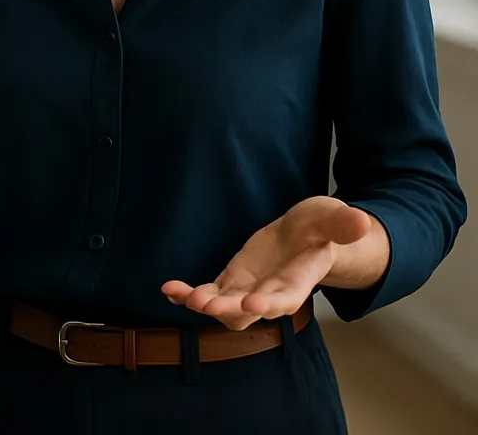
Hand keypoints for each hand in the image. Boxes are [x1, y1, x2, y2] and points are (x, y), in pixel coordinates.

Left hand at [161, 196, 373, 330]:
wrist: (307, 237)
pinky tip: (169, 289)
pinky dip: (188, 293)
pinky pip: (207, 292)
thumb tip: (361, 221)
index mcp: (298, 280)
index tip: (253, 306)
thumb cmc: (322, 228)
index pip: (285, 298)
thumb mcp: (332, 218)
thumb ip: (342, 224)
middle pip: (248, 310)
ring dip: (203, 303)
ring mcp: (248, 289)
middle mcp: (270, 292)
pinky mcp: (231, 281)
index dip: (270, 305)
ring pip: (224, 306)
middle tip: (206, 305)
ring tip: (184, 296)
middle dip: (228, 309)